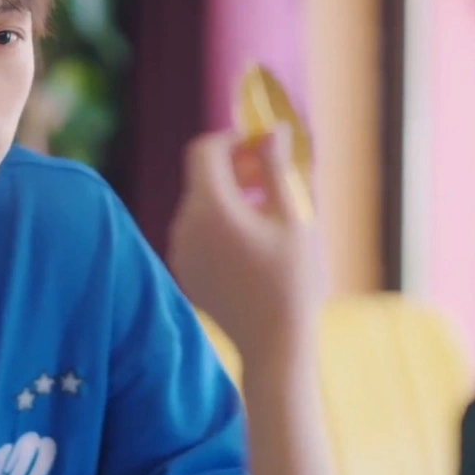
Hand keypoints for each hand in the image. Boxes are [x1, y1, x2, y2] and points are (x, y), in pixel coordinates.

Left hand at [168, 126, 327, 364]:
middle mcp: (184, 225)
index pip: (204, 150)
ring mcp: (179, 250)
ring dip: (231, 198)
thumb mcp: (295, 217)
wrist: (274, 344)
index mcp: (210, 208)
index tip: (263, 149)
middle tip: (273, 180)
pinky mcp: (184, 270)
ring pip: (200, 205)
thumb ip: (277, 168)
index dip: (232, 140)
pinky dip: (221, 225)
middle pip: (202, 178)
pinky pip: (198, 232)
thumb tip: (273, 130)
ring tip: (270, 215)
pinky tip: (254, 244)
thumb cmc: (292, 279)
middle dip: (236, 169)